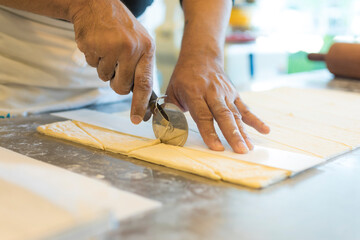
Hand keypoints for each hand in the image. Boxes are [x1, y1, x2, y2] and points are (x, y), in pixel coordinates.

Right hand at [70, 0, 154, 123]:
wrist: (97, 4)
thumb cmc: (121, 27)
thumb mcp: (139, 42)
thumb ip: (140, 67)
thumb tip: (141, 96)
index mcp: (147, 49)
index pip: (145, 83)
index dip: (140, 104)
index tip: (137, 119)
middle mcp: (131, 49)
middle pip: (122, 86)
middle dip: (116, 84)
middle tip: (115, 68)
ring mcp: (112, 47)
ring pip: (105, 77)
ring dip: (104, 68)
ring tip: (107, 48)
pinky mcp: (94, 46)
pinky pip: (92, 66)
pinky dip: (93, 58)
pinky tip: (98, 43)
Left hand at [166, 57, 269, 153]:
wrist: (201, 55)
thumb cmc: (184, 76)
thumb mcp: (171, 90)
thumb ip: (169, 110)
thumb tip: (165, 130)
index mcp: (195, 93)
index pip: (203, 115)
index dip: (210, 132)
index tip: (217, 147)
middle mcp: (212, 93)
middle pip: (224, 115)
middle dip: (232, 134)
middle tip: (240, 150)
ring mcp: (226, 93)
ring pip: (236, 114)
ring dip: (244, 131)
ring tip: (249, 147)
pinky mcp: (234, 93)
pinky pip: (245, 108)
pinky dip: (255, 120)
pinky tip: (265, 130)